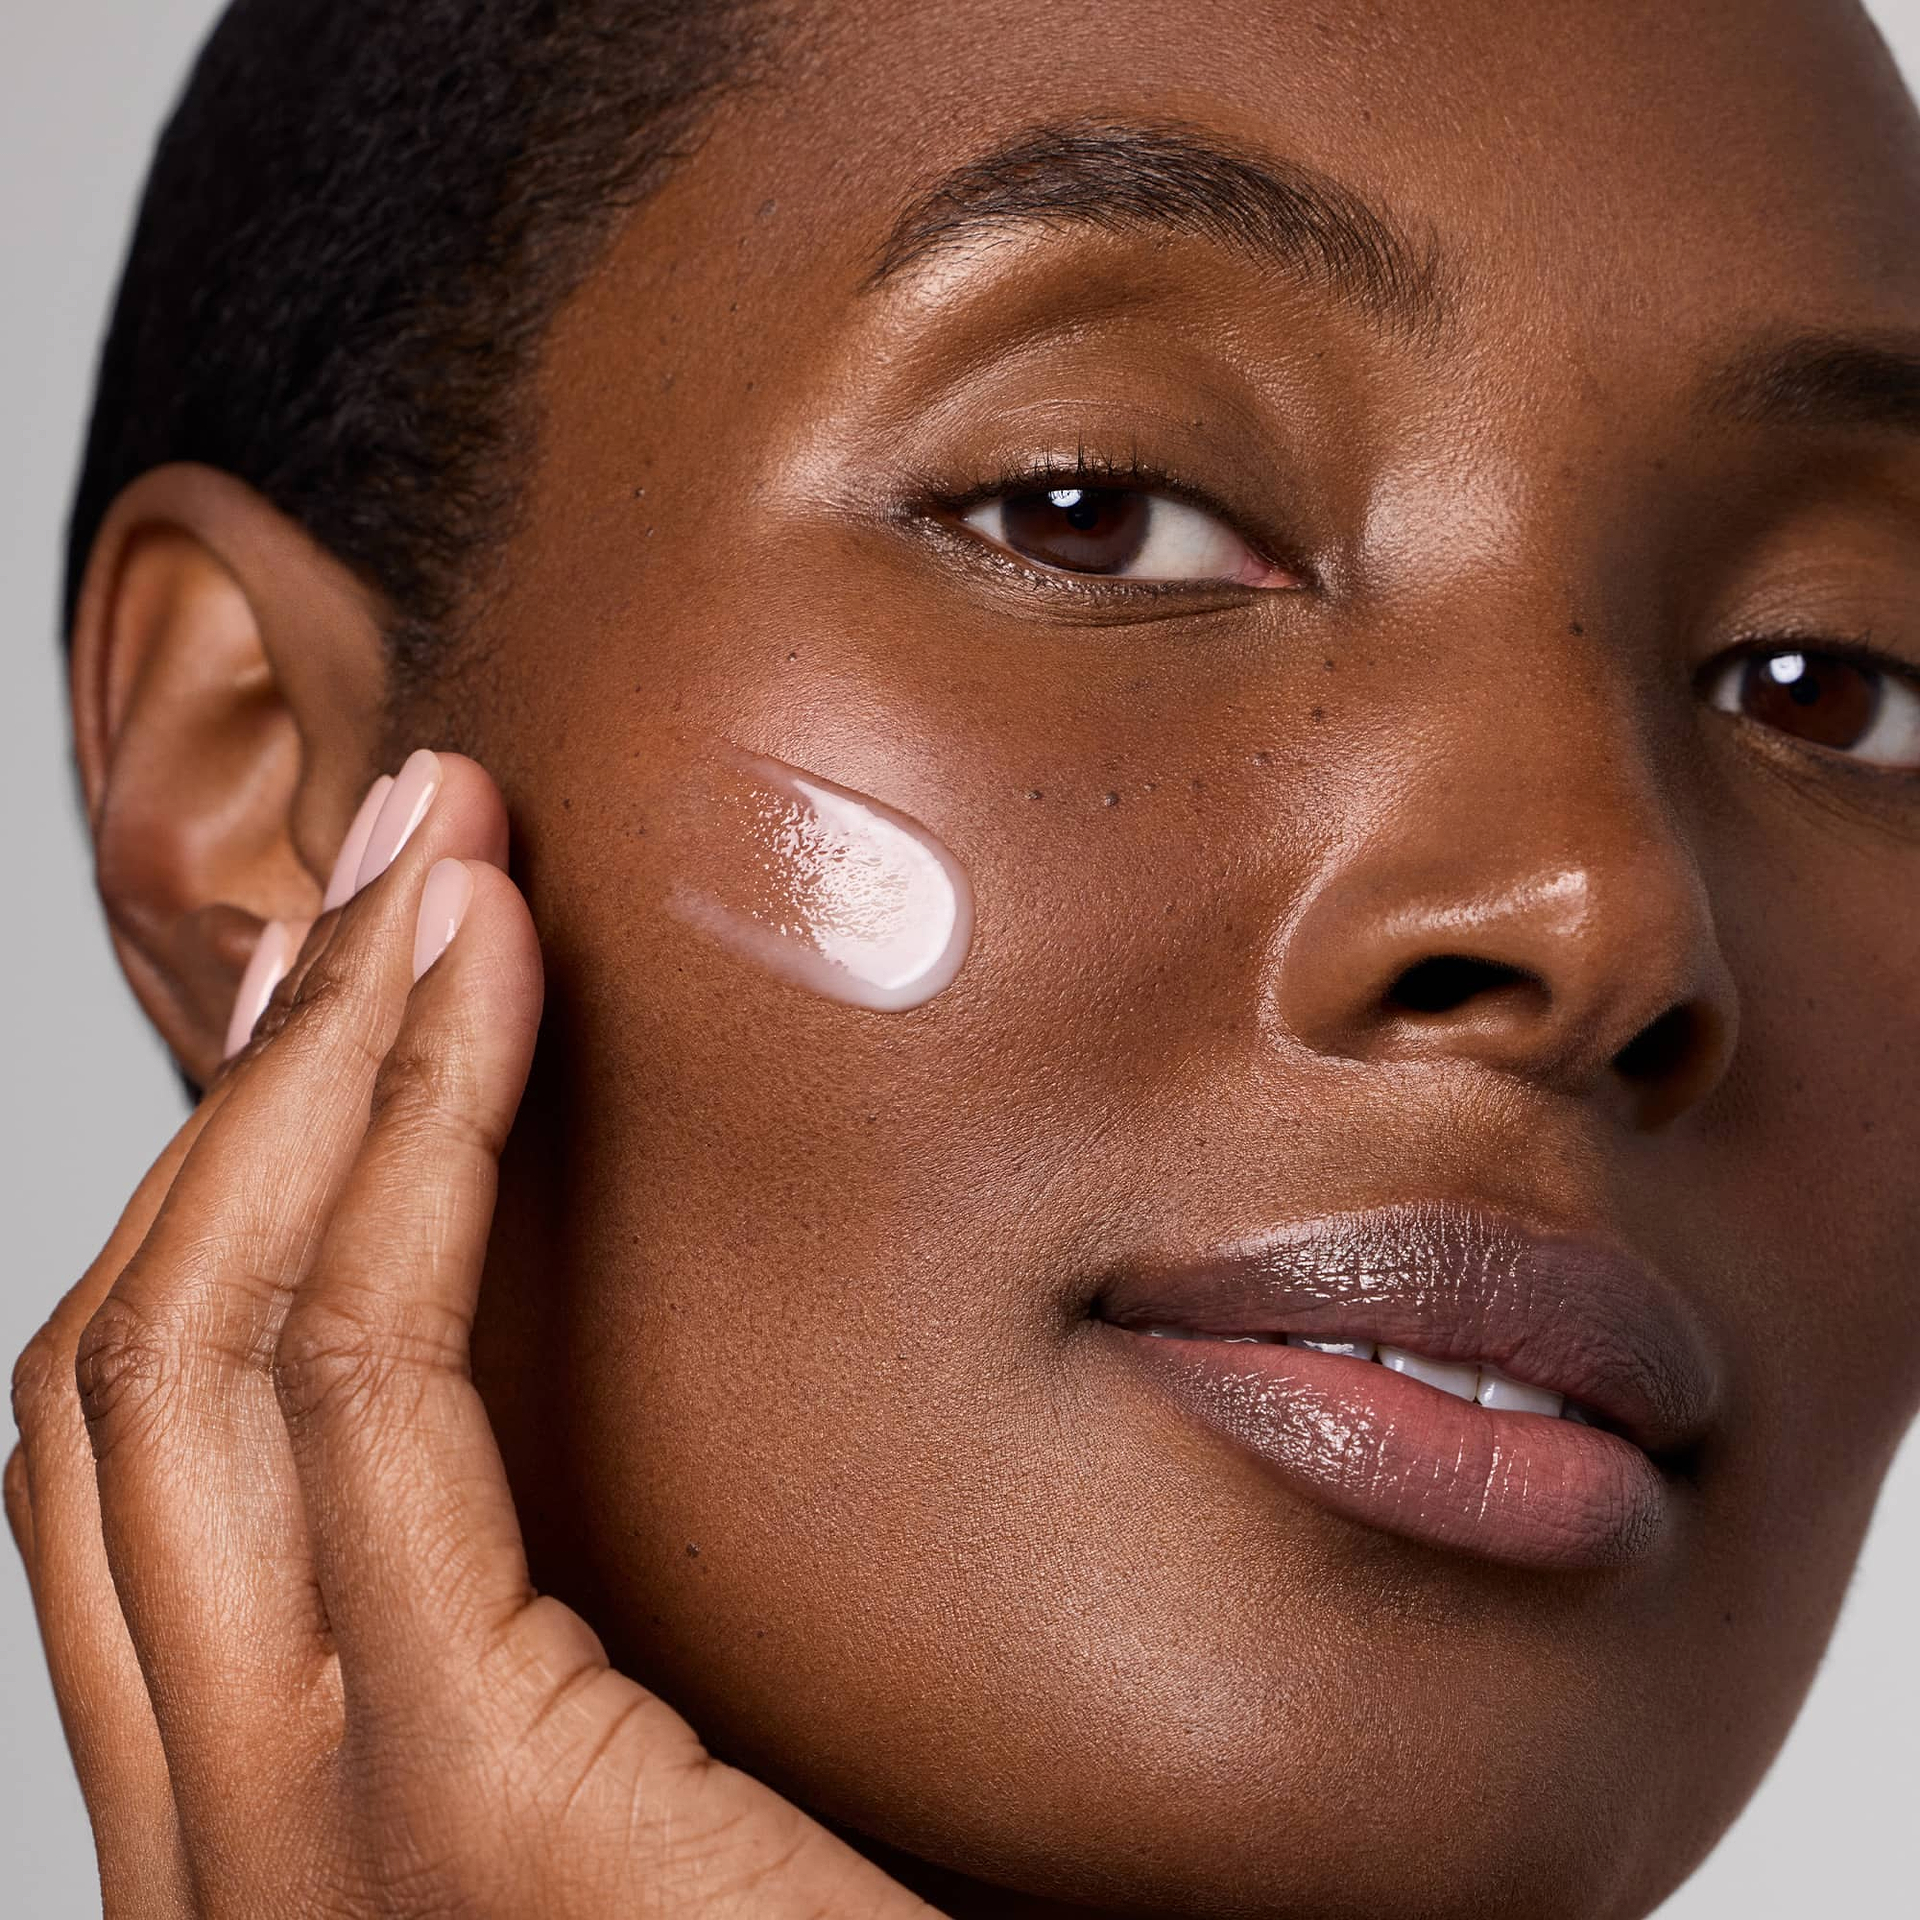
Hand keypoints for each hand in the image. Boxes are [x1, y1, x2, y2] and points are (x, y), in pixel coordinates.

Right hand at [8, 752, 932, 1917]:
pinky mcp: (455, 1822)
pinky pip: (363, 1403)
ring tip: (425, 872)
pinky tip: (479, 1006)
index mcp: (279, 1820)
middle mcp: (230, 1832)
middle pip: (127, 1369)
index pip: (159, 1446)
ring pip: (193, 1357)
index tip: (370, 969)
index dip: (236, 1179)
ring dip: (305, 1069)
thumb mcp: (643, 1784)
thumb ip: (567, 1622)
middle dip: (254, 1077)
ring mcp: (304, 1844)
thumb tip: (588, 1377)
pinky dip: (397, 1160)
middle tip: (390, 857)